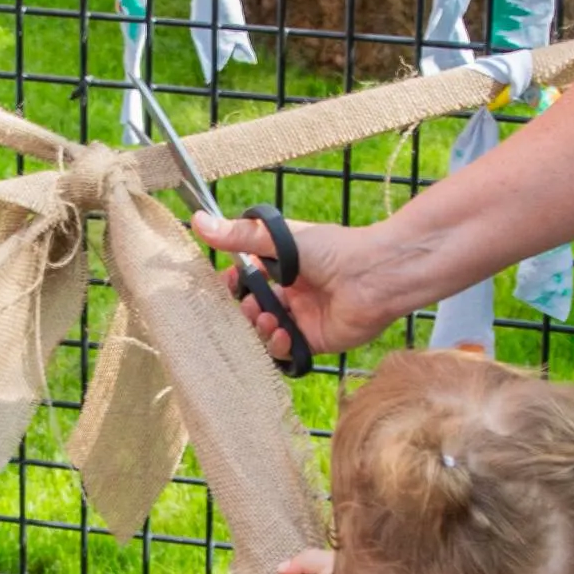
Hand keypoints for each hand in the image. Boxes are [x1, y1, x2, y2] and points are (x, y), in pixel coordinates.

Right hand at [191, 210, 393, 356]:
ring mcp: (303, 318)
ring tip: (267, 317)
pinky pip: (287, 353)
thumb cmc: (335, 249)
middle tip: (249, 304)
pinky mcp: (315, 341)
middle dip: (244, 310)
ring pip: (267, 333)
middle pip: (254, 309)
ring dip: (260, 328)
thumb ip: (240, 236)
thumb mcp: (281, 239)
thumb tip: (198, 220)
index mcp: (286, 267)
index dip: (234, 284)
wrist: (375, 275)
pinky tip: (283, 333)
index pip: (248, 279)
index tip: (225, 282)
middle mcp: (293, 293)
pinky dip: (279, 346)